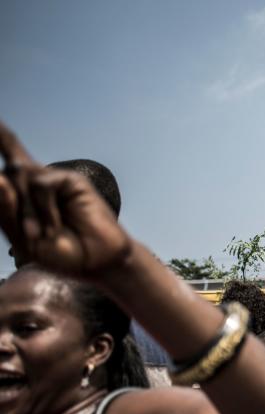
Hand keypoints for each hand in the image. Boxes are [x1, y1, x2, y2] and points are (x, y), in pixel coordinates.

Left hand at [0, 120, 130, 277]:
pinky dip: (44, 208)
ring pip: (20, 177)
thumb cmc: (60, 253)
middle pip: (8, 173)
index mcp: (20, 196)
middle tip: (33, 235)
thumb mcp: (22, 237)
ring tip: (42, 233)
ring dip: (27, 212)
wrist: (94, 262)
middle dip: (15, 205)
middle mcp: (34, 182)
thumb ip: (6, 209)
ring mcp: (53, 179)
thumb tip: (0, 175)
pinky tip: (55, 225)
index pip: (8, 162)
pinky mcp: (70, 179)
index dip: (3, 138)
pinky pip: (42, 184)